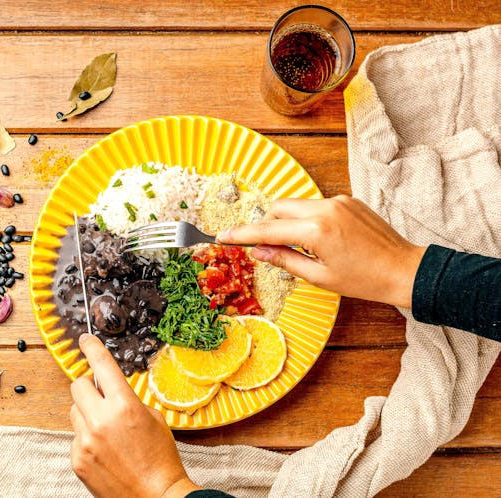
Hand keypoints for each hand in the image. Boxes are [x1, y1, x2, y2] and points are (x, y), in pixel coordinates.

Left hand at [70, 334, 199, 497]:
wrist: (155, 496)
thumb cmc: (160, 459)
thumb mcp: (153, 418)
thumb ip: (128, 400)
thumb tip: (111, 392)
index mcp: (124, 406)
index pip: (102, 366)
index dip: (92, 348)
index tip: (85, 339)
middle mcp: (101, 420)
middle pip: (78, 386)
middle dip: (88, 387)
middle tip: (100, 395)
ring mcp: (85, 441)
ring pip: (74, 412)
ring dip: (87, 414)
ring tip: (107, 431)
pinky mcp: (77, 459)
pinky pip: (75, 437)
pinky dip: (87, 438)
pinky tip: (105, 451)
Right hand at [216, 195, 425, 307]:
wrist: (405, 269)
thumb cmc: (365, 279)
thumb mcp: (320, 276)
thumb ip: (285, 260)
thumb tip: (259, 251)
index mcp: (316, 230)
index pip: (268, 230)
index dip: (243, 234)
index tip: (223, 236)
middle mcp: (325, 208)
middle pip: (278, 208)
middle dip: (267, 225)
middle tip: (269, 247)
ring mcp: (338, 201)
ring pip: (297, 205)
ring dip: (289, 222)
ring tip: (301, 246)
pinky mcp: (348, 200)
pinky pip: (316, 205)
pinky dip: (309, 219)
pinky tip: (322, 240)